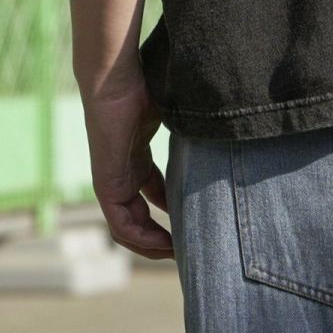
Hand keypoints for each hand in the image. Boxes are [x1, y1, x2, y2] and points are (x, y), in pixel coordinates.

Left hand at [81, 70, 174, 259]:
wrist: (117, 79)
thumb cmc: (144, 87)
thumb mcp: (173, 115)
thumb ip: (190, 129)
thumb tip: (225, 126)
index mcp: (135, 157)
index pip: (150, 194)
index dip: (171, 209)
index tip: (192, 220)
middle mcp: (122, 173)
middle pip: (138, 217)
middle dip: (160, 235)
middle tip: (186, 247)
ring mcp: (111, 181)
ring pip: (127, 228)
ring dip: (151, 245)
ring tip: (177, 253)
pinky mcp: (106, 185)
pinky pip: (120, 225)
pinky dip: (140, 239)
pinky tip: (163, 243)